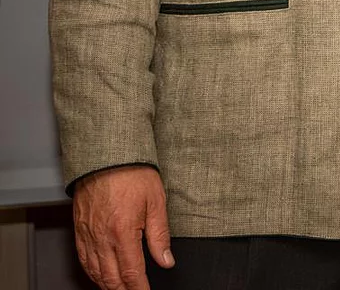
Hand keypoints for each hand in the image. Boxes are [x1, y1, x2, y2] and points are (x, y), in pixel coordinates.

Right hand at [71, 165, 171, 289]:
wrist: (106, 157)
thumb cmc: (132, 174)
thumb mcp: (156, 202)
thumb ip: (160, 236)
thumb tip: (166, 260)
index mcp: (123, 232)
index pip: (132, 272)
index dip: (140, 288)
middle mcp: (102, 237)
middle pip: (111, 278)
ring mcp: (88, 235)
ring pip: (95, 272)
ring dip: (107, 285)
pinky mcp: (79, 230)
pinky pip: (83, 259)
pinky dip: (92, 272)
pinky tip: (99, 276)